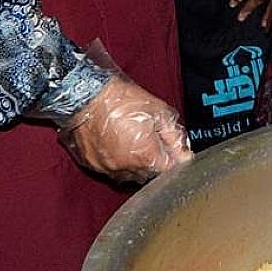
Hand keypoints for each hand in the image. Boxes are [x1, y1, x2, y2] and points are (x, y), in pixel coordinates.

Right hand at [60, 75, 191, 184]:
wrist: (87, 95)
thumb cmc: (122, 100)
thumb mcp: (159, 112)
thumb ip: (174, 137)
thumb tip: (184, 154)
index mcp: (144, 156)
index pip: (166, 170)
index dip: (173, 161)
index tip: (173, 151)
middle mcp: (125, 167)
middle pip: (148, 174)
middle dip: (155, 162)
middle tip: (153, 142)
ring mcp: (106, 167)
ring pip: (128, 175)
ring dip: (135, 164)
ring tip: (134, 142)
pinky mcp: (91, 164)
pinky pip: (109, 169)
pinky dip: (117, 161)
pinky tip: (118, 145)